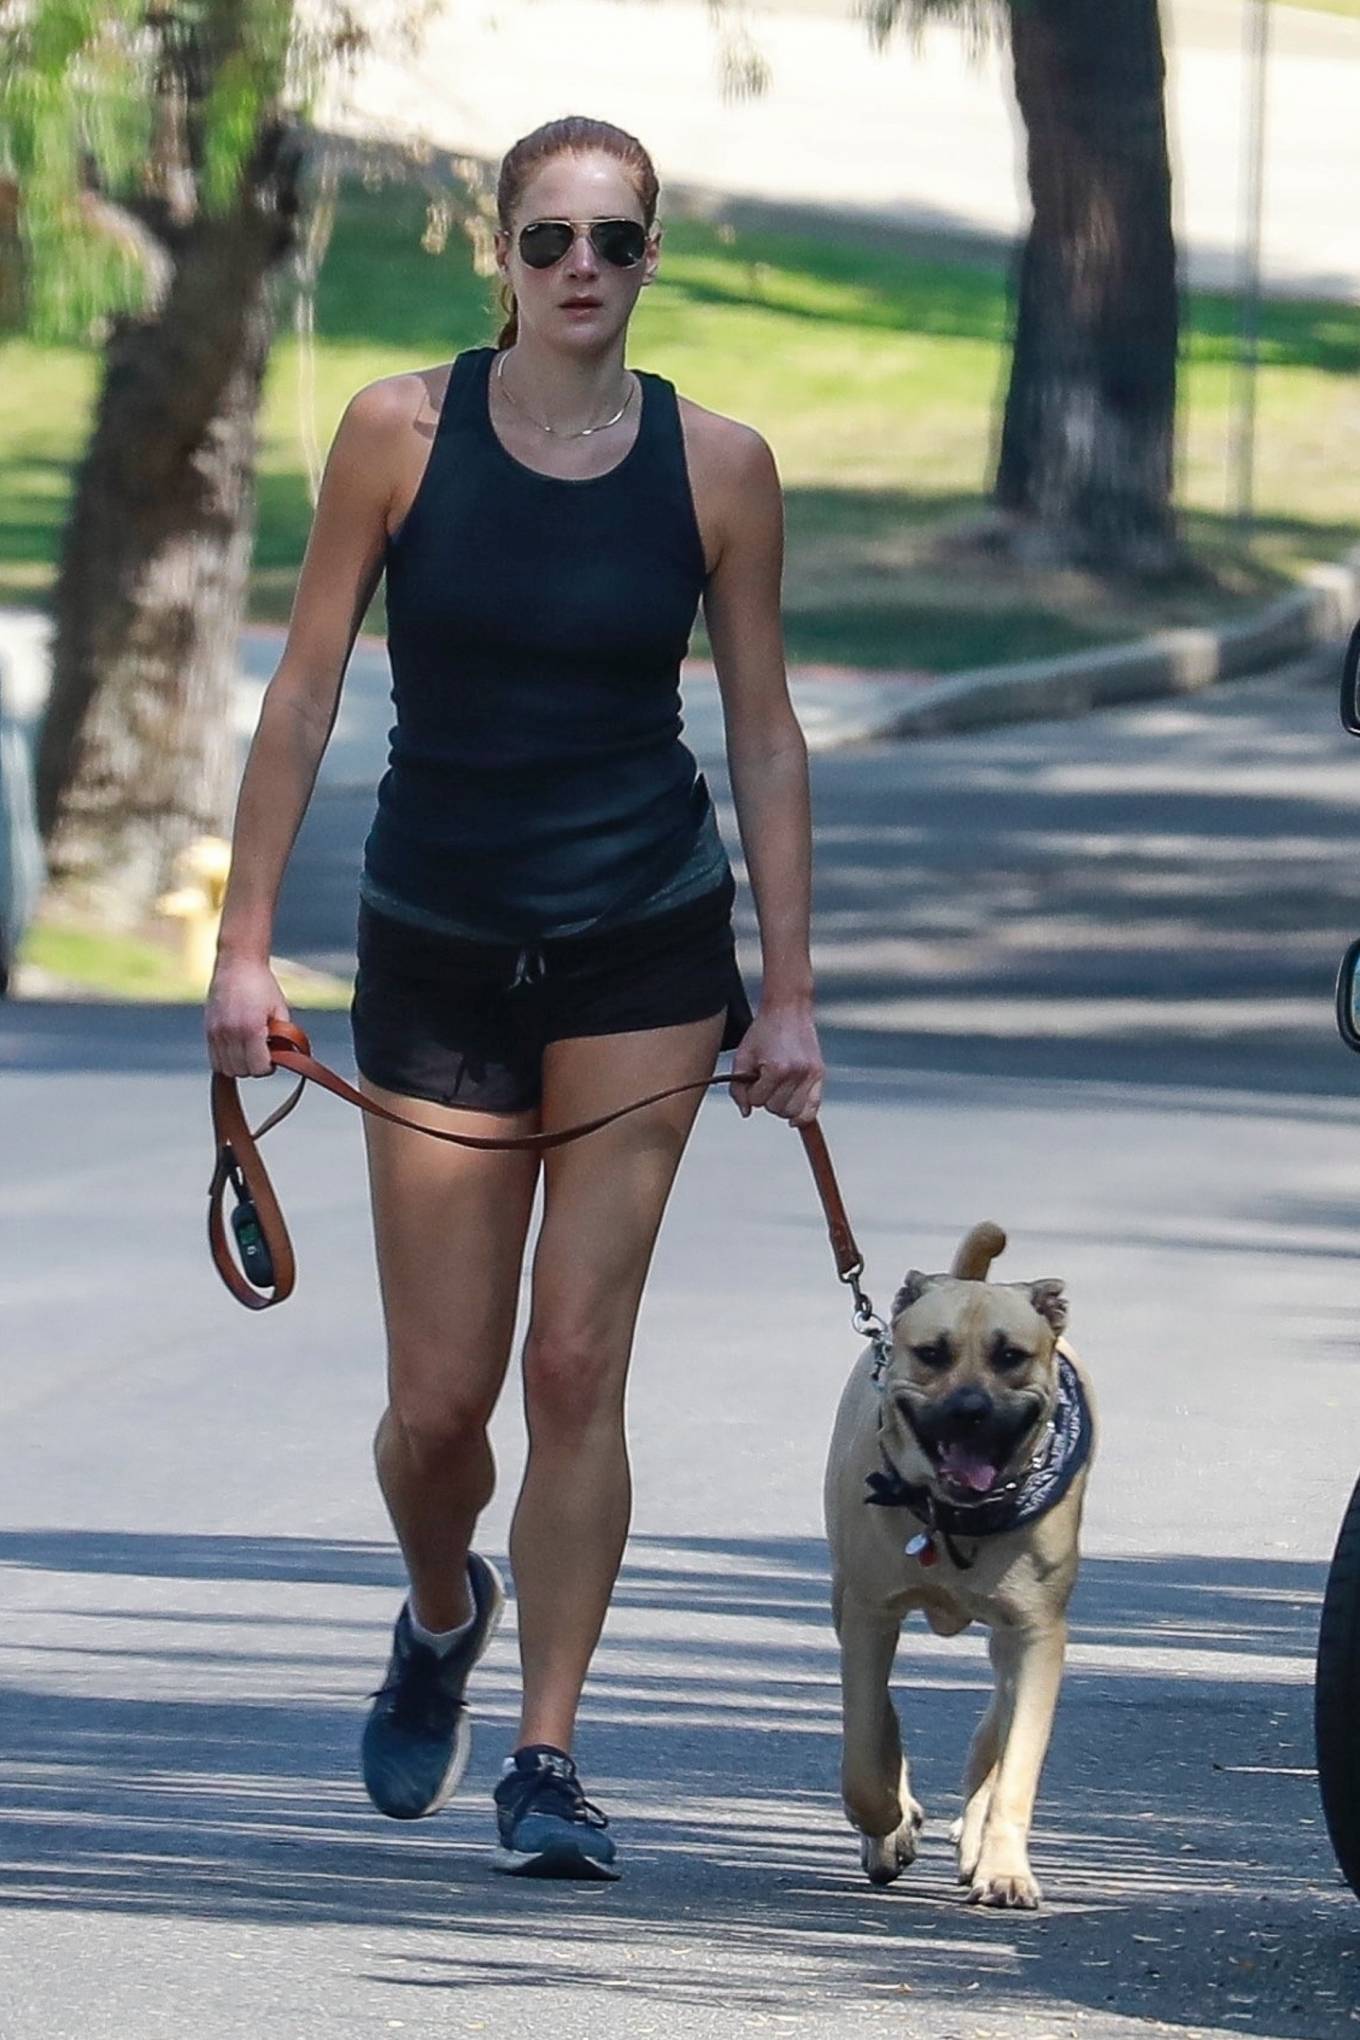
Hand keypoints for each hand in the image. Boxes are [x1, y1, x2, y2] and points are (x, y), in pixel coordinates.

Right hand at [204, 955, 291, 1077]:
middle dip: (254, 1066)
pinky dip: (226, 1060)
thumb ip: (283, 1035)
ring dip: (239, 1066)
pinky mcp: (207, 1029)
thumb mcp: (280, 1009)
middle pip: (241, 1071)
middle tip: (262, 1052)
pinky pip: (214, 1059)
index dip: (269, 1067)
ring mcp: (216, 1032)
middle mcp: (230, 1032)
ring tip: (248, 1050)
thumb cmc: (262, 985)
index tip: (273, 1057)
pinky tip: (236, 1048)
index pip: (258, 1068)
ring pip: (225, 1068)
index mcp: (251, 1028)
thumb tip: (285, 1056)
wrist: (238, 962)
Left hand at [729, 1003, 823, 1126]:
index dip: (751, 1092)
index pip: (758, 1101)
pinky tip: (794, 1120)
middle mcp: (797, 1074)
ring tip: (777, 1090)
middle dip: (766, 1099)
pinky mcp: (820, 1074)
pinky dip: (802, 1117)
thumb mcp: (742, 1056)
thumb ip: (738, 1088)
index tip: (753, 1078)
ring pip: (793, 1112)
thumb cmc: (764, 1031)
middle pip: (776, 1109)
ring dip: (781, 1106)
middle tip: (765, 1082)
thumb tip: (746, 1112)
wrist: (788, 1009)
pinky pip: (813, 1108)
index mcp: (777, 1068)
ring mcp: (811, 1075)